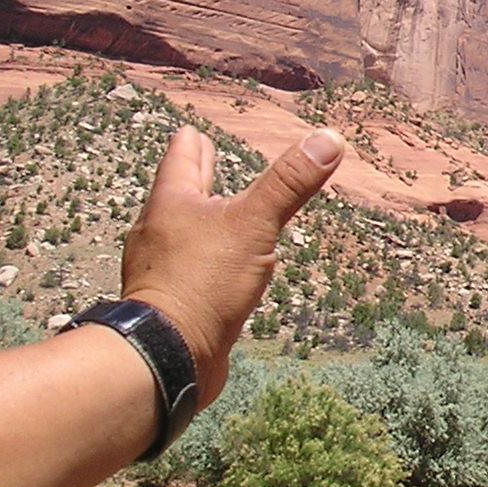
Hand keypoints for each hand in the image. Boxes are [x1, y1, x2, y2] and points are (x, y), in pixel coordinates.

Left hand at [119, 124, 346, 404]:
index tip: (193, 131)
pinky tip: (219, 267)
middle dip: (195, 176)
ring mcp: (160, 267)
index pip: (182, 158)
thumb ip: (290, 183)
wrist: (169, 354)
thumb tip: (329, 138)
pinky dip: (204, 258)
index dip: (192, 143)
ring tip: (218, 212)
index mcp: (172, 202)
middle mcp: (159, 230)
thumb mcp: (255, 224)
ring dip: (200, 219)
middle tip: (202, 156)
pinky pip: (188, 268)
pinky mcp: (170, 300)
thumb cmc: (204, 281)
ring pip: (182, 231)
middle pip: (179, 193)